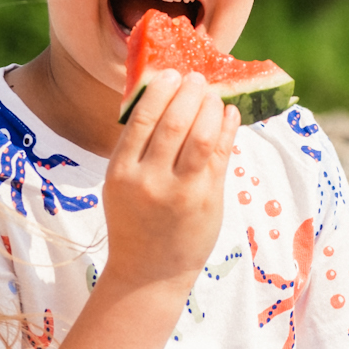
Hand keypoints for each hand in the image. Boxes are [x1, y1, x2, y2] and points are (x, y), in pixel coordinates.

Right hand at [101, 68, 232, 286]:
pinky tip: (228, 114)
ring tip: (213, 94)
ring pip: (201, 135)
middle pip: (174, 122)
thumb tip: (163, 98)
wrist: (149, 273)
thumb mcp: (121, 184)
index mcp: (121, 172)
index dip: (160, 91)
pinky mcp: (207, 200)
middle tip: (198, 78)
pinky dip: (227, 128)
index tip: (172, 74)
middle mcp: (150, 181)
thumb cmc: (135, 222)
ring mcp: (181, 191)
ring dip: (211, 107)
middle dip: (189, 93)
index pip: (141, 119)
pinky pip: (221, 155)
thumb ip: (136, 148)